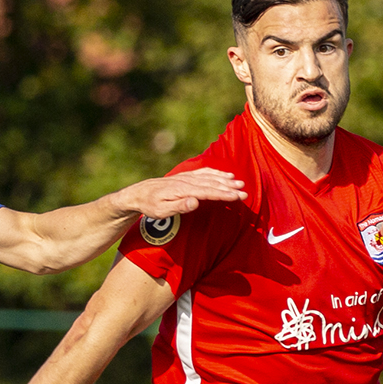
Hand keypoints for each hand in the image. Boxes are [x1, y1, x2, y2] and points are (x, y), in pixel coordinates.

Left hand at [115, 168, 245, 219]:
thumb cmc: (149, 206)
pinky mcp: (184, 176)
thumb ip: (179, 206)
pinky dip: (216, 173)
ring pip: (209, 176)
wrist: (137, 193)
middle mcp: (186, 181)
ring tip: (239, 182)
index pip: (208, 191)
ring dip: (225, 179)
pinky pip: (203, 172)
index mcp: (182, 189)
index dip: (224, 194)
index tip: (238, 196)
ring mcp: (185, 177)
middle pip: (211, 183)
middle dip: (229, 187)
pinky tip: (224, 175)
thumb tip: (196, 202)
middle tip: (245, 192)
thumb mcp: (161, 211)